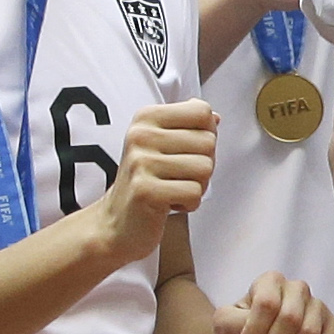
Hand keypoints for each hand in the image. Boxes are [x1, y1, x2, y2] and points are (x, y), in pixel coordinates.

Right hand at [98, 100, 220, 249]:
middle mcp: (140, 135)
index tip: (186, 152)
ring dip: (197, 186)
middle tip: (178, 177)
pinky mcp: (145, 191)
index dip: (206, 135)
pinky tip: (169, 203)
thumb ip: (190, 127)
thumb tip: (215, 117)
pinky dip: (189, 204)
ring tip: (173, 189)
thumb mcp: (164, 145)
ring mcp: (140, 162)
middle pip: (208, 142)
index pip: (201, 112)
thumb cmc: (148, 180)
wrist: (118, 221)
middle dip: (203, 165)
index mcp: (146, 117)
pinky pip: (194, 193)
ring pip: (205, 168)